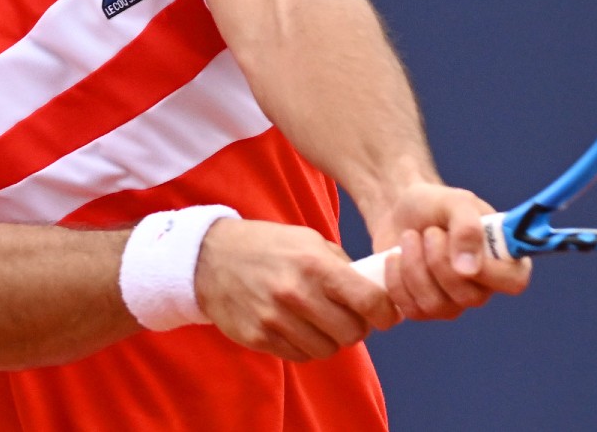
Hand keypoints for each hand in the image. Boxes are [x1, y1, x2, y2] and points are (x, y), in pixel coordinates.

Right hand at [195, 218, 401, 361]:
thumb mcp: (309, 240)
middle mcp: (297, 294)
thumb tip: (377, 292)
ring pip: (327, 349)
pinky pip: (300, 356)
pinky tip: (296, 326)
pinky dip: (305, 345)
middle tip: (348, 316)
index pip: (369, 301)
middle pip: (351, 333)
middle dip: (357, 327)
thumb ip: (343, 267)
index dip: (385, 313)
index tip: (385, 314)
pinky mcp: (259, 338)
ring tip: (319, 320)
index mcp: (315, 265)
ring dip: (330, 339)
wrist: (211, 258)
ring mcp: (275, 319)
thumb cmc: (269, 246)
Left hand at [372, 182, 531, 320]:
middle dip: (439, 261)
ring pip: (435, 305)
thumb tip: (469, 270)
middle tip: (429, 231)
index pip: (514, 281)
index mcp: (503, 258)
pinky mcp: (423, 309)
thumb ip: (468, 227)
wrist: (398, 212)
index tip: (458, 242)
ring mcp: (453, 303)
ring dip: (414, 266)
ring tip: (409, 238)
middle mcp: (482, 287)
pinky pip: (410, 310)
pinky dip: (396, 280)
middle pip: (469, 297)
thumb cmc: (434, 205)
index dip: (489, 270)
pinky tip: (394, 257)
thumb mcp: (455, 201)